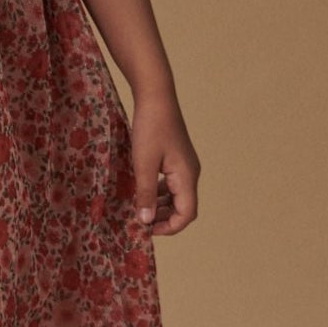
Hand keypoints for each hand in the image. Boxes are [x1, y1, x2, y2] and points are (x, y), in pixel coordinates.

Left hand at [130, 90, 199, 235]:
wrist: (156, 97)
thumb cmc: (150, 128)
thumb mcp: (143, 163)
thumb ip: (145, 193)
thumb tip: (146, 221)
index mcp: (186, 177)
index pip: (187, 214)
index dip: (169, 227)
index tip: (147, 230)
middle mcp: (190, 173)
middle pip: (183, 207)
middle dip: (163, 218)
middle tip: (139, 220)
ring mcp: (184, 165)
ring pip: (176, 196)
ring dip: (159, 205)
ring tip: (137, 207)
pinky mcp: (176, 159)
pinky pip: (170, 183)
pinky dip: (158, 192)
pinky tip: (140, 190)